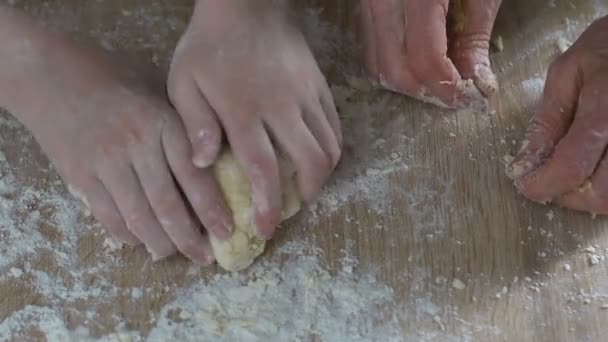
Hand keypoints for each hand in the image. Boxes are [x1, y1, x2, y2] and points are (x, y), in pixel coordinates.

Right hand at [0, 10, 232, 263]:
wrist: (52, 76)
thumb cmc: (113, 80)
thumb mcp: (155, 94)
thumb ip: (180, 129)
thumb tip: (212, 169)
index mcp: (163, 123)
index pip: (194, 175)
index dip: (212, 208)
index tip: (227, 231)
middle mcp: (137, 145)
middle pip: (168, 204)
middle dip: (190, 237)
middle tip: (205, 257)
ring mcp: (106, 163)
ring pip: (138, 216)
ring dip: (160, 243)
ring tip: (174, 254)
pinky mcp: (80, 176)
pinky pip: (108, 215)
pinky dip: (127, 234)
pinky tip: (140, 241)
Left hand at [168, 0, 341, 238]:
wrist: (245, 5)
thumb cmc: (209, 45)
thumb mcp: (185, 81)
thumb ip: (195, 123)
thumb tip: (204, 162)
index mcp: (245, 111)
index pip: (263, 168)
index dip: (267, 204)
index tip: (266, 228)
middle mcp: (282, 107)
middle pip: (310, 161)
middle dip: (307, 193)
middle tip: (293, 206)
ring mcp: (306, 95)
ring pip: (329, 144)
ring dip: (322, 173)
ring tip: (307, 184)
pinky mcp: (320, 85)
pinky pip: (335, 123)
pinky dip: (331, 146)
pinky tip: (317, 153)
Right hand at [359, 0, 501, 108]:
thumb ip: (475, 37)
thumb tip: (475, 81)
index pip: (425, 60)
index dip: (447, 87)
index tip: (468, 98)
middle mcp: (384, 1)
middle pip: (394, 70)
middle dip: (424, 90)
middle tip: (452, 92)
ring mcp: (368, 4)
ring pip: (376, 65)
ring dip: (406, 82)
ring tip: (436, 78)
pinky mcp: (363, 6)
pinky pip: (371, 49)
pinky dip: (392, 64)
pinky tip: (416, 60)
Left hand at [509, 16, 607, 214]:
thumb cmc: (607, 47)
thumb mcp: (567, 72)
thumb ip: (547, 119)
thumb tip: (527, 162)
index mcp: (606, 104)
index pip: (573, 164)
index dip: (544, 184)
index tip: (526, 185)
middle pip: (604, 192)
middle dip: (571, 197)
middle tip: (551, 183)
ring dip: (594, 197)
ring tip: (574, 174)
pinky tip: (596, 167)